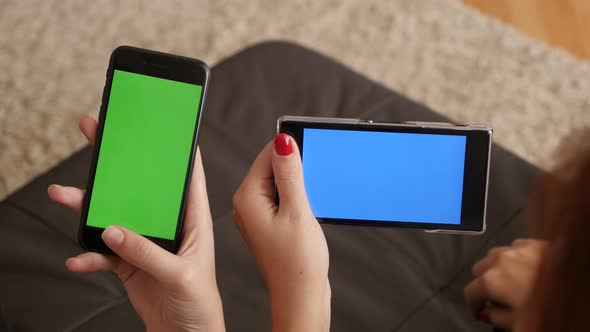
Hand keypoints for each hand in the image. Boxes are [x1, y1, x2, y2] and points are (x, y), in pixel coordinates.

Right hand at [48, 116, 224, 331]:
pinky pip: (103, 252)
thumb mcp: (181, 274)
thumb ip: (147, 252)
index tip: (159, 123)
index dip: (175, 148)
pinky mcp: (129, 262)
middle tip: (96, 136)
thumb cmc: (200, 303)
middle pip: (141, 187)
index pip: (186, 176)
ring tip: (64, 196)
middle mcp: (169, 225)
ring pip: (115, 214)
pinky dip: (89, 256)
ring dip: (90, 208)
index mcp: (193, 220)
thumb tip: (113, 231)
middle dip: (118, 164)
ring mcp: (146, 241)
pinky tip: (78, 259)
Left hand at [233, 133, 330, 331]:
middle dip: (294, 170)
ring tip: (304, 209)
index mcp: (247, 197)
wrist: (300, 296)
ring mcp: (256, 214)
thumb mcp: (297, 211)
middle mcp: (246, 204)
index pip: (267, 154)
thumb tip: (283, 141)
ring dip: (296, 186)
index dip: (291, 150)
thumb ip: (290, 174)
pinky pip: (281, 198)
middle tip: (306, 194)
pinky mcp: (268, 222)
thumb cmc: (297, 263)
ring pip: (278, 182)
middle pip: (271, 166)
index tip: (309, 155)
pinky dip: (295, 198)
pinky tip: (304, 213)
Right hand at [464, 238, 546, 328]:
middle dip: (484, 284)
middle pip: (479, 269)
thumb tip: (490, 312)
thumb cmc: (549, 307)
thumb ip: (497, 318)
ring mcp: (518, 248)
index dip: (474, 306)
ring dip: (497, 268)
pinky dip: (515, 257)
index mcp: (491, 281)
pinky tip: (525, 268)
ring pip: (495, 255)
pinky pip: (515, 247)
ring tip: (510, 282)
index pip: (470, 293)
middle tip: (496, 298)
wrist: (581, 289)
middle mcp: (500, 260)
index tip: (481, 313)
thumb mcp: (517, 323)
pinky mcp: (535, 242)